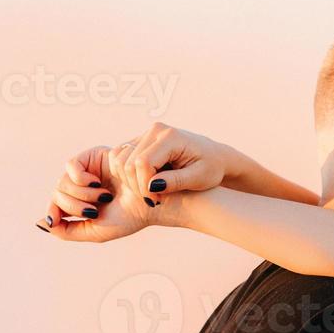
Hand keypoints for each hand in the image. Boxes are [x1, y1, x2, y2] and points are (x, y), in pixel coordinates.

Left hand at [36, 143, 158, 242]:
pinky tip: (94, 183)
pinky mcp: (93, 157)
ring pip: (62, 182)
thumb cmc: (129, 217)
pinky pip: (71, 166)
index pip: (56, 206)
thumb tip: (42, 223)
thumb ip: (68, 231)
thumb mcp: (95, 231)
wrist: (150, 200)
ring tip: (104, 196)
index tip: (55, 220)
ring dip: (82, 194)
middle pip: (58, 194)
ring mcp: (87, 171)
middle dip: (74, 205)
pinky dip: (78, 177)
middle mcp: (82, 187)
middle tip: (95, 210)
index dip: (53, 212)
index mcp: (82, 204)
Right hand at [112, 122, 261, 202]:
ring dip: (131, 182)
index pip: (143, 163)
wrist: (214, 156)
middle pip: (128, 163)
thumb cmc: (210, 168)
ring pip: (119, 161)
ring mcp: (145, 134)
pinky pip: (120, 158)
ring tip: (152, 194)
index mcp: (171, 137)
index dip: (144, 187)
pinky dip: (127, 176)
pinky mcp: (140, 141)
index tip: (156, 202)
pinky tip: (146, 185)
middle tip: (154, 200)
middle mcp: (155, 130)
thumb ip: (176, 181)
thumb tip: (152, 186)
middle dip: (137, 187)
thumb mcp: (199, 178)